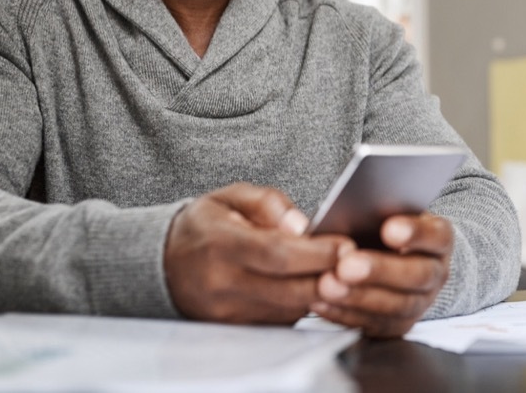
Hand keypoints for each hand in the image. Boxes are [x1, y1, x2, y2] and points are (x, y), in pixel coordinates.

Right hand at [164, 182, 350, 324]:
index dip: (316, 253)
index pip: (276, 253)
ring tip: (345, 273)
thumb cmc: (207, 224)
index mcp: (220, 244)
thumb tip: (302, 226)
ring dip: (321, 293)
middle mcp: (221, 284)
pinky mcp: (235, 330)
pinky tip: (319, 286)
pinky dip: (303, 305)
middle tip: (360, 264)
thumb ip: (269, 203)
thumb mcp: (231, 196)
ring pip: (289, 309)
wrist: (165, 263)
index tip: (347, 246)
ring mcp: (226, 313)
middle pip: (288, 289)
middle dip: (330, 278)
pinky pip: (280, 321)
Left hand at [312, 212, 452, 337]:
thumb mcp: (388, 212)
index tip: (389, 229)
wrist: (393, 257)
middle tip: (347, 265)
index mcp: (439, 239)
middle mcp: (436, 273)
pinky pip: (375, 325)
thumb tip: (353, 208)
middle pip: (417, 275)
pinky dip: (346, 314)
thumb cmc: (385, 228)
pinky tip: (322, 302)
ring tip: (328, 285)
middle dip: (380, 271)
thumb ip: (377, 211)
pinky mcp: (398, 325)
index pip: (437, 236)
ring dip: (360, 297)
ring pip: (397, 306)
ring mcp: (421, 303)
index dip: (416, 234)